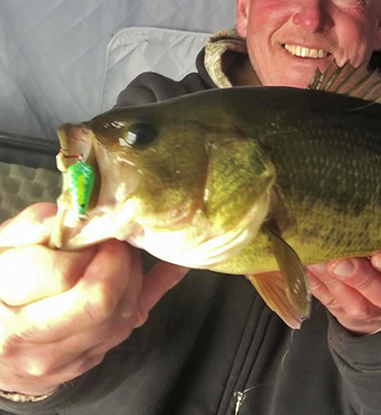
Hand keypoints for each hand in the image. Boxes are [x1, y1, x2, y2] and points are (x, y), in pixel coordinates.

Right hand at [0, 203, 188, 396]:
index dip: (84, 247)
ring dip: (132, 274)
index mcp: (5, 304)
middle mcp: (33, 339)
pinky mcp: (91, 358)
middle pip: (100, 300)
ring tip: (122, 251)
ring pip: (122, 314)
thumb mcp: (1, 249)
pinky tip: (174, 264)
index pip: (62, 274)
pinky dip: (158, 286)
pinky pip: (136, 319)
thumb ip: (36, 227)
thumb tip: (77, 210)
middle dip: (118, 261)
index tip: (90, 230)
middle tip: (115, 239)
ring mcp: (65, 356)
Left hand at [307, 248, 380, 334]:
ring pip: (361, 306)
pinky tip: (308, 270)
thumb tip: (361, 201)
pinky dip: (319, 287)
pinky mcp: (352, 316)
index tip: (379, 256)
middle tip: (340, 263)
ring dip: (335, 283)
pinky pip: (334, 305)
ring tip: (318, 263)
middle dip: (363, 279)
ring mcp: (379, 309)